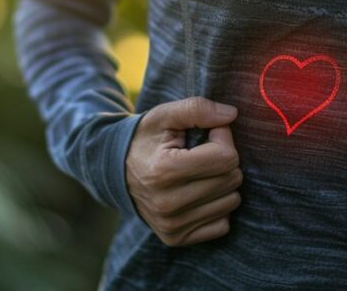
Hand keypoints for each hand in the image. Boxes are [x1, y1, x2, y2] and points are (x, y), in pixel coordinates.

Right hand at [126, 97, 241, 246]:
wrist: (115, 169)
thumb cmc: (146, 139)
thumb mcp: (165, 115)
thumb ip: (197, 109)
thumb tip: (231, 114)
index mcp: (164, 171)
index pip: (226, 158)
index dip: (222, 138)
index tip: (208, 134)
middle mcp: (167, 204)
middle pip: (231, 180)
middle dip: (223, 160)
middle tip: (202, 153)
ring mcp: (171, 225)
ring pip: (231, 202)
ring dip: (221, 183)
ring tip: (198, 173)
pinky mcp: (175, 238)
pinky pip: (222, 225)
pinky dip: (215, 206)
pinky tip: (197, 193)